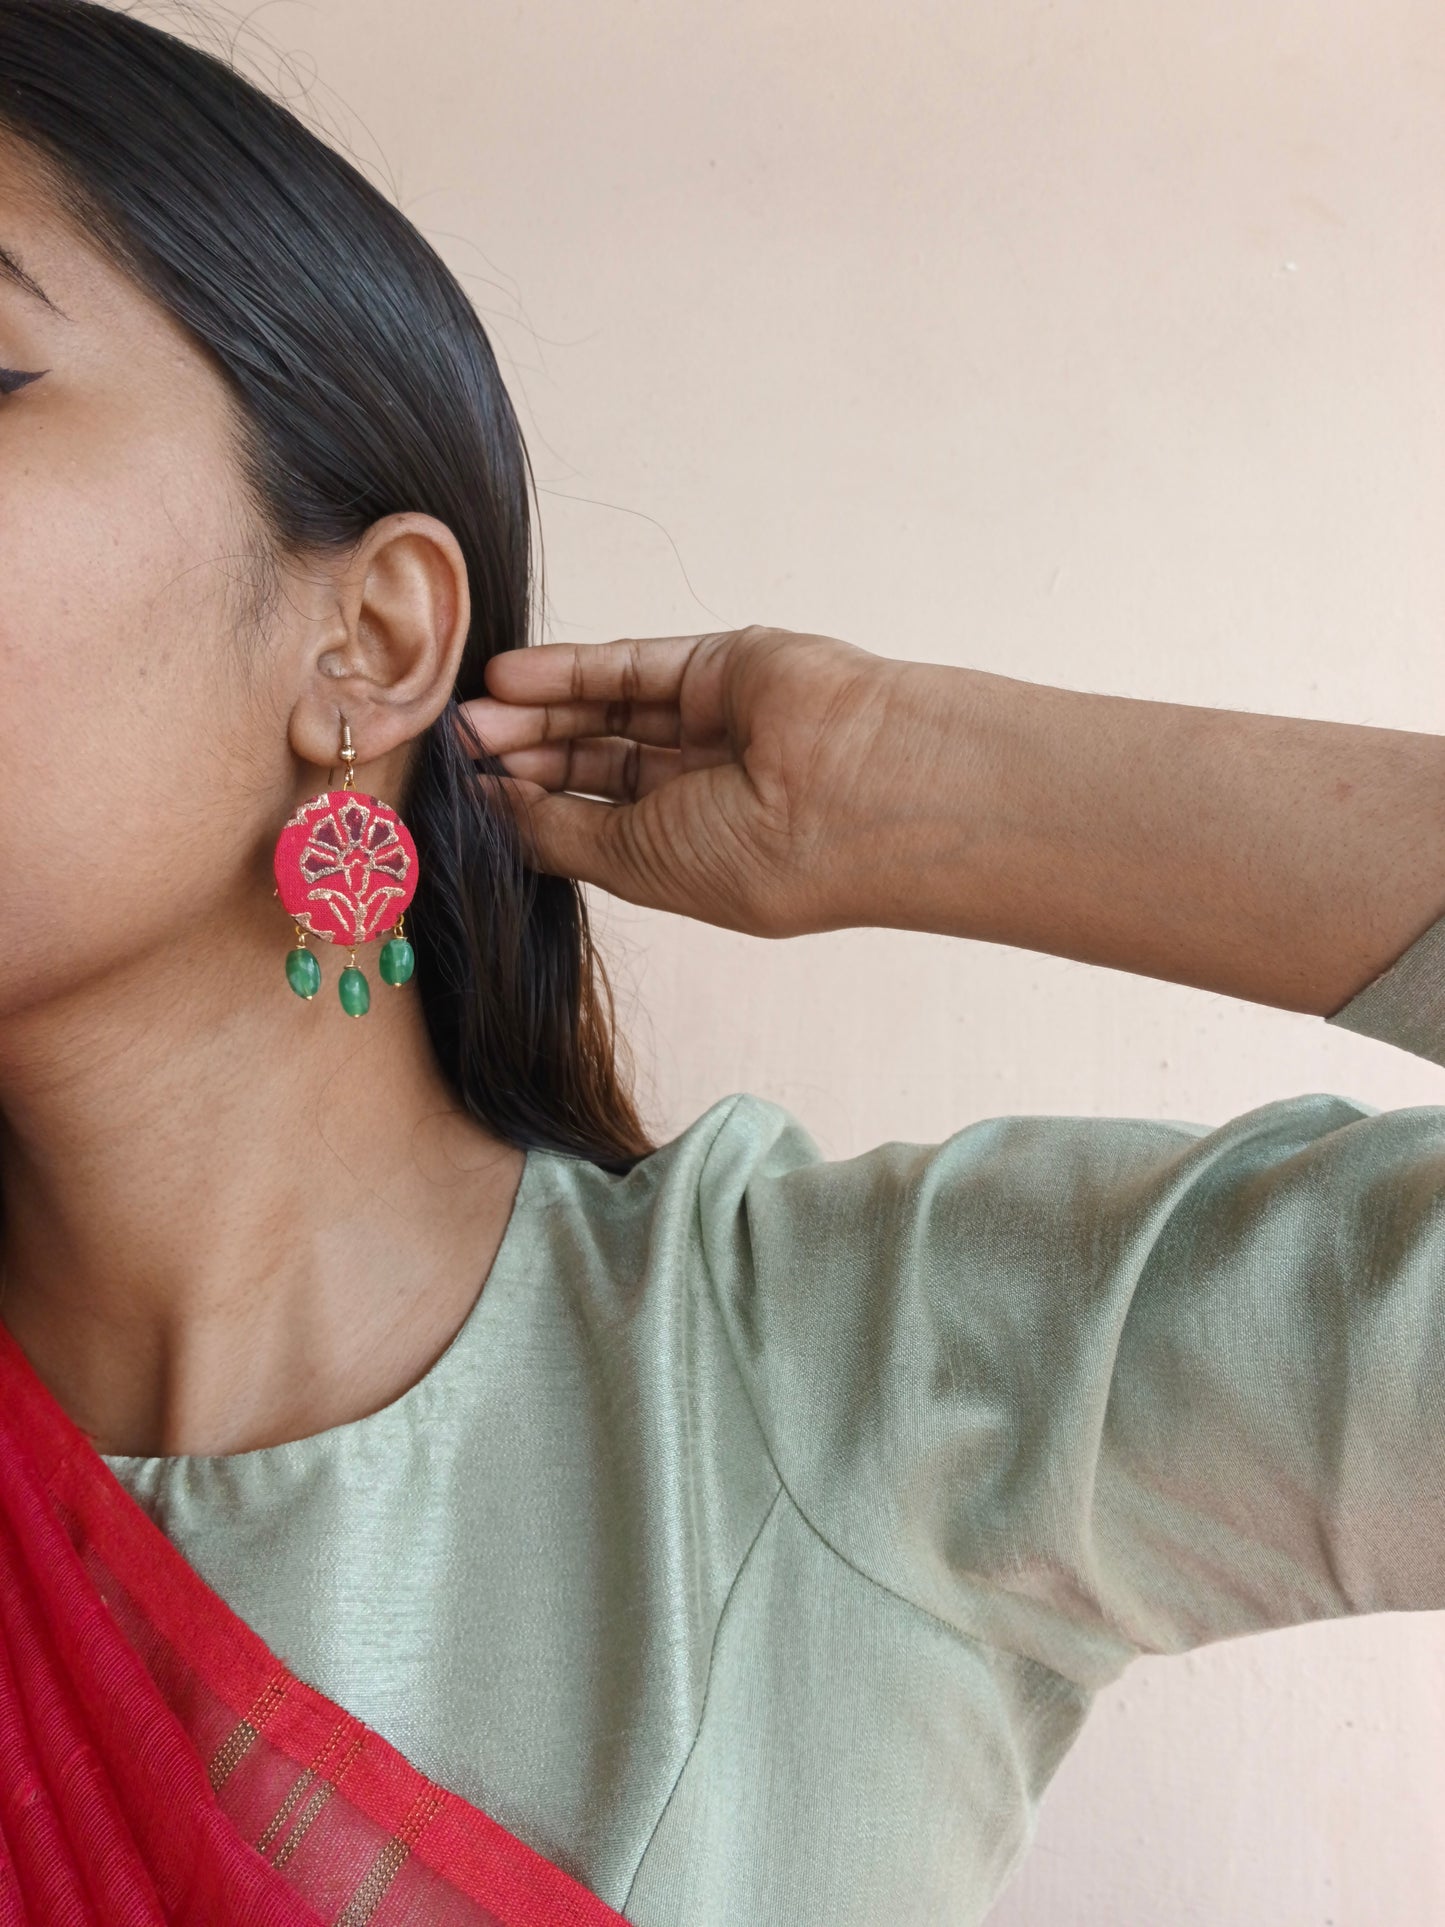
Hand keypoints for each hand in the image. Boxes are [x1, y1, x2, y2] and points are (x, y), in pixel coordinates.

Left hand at [454, 625, 896, 937]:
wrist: (854, 792)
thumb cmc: (761, 856)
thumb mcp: (637, 862)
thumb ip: (561, 834)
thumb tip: (495, 814)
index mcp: (692, 857)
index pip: (593, 826)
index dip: (526, 809)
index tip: (463, 800)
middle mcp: (703, 793)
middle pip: (593, 766)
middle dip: (522, 756)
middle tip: (455, 746)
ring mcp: (713, 727)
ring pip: (604, 712)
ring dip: (534, 712)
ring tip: (467, 715)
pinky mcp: (717, 668)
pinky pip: (629, 666)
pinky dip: (567, 669)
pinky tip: (507, 677)